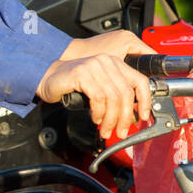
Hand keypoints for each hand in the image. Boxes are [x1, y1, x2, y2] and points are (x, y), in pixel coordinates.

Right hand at [36, 32, 155, 140]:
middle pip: (127, 93)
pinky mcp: (82, 73)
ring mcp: (95, 65)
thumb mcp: (100, 88)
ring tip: (106, 129)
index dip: (145, 101)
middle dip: (126, 117)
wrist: (47, 77)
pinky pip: (98, 98)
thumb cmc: (73, 85)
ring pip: (114, 98)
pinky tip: (95, 118)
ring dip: (111, 119)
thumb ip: (116, 95)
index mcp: (116, 63)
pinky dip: (99, 113)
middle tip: (121, 131)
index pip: (140, 81)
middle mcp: (108, 61)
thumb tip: (133, 115)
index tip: (143, 117)